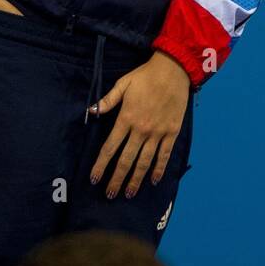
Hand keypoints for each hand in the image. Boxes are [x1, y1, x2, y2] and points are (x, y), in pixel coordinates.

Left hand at [89, 52, 191, 198]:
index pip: (110, 147)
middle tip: (109, 194)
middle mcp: (141, 130)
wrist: (173, 71)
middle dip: (116, 179)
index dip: (101, 164)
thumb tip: (91, 111)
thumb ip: (108, 100)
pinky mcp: (171, 133)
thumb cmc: (145, 76)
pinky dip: (158, 169)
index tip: (94, 178)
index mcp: (126, 118)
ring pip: (144, 162)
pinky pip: (164, 155)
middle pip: (126, 160)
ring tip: (129, 194)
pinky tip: (153, 180)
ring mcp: (157, 133)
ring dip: (135, 179)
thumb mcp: (123, 84)